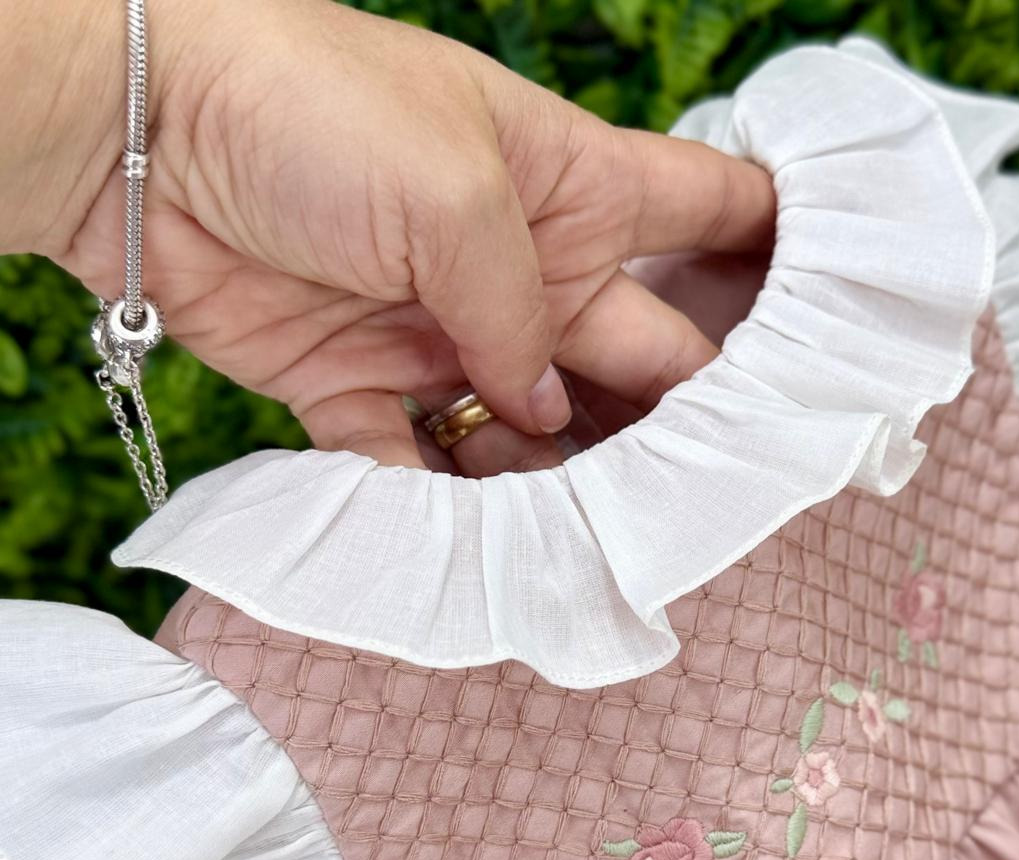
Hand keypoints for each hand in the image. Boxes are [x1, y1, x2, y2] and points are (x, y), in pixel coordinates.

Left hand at [19, 0, 773, 474]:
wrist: (145, 136)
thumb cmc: (320, 112)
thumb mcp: (458, 193)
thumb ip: (523, 315)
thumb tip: (546, 417)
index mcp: (575, 192)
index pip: (709, 214)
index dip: (779, 260)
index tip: (839, 333)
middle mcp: (528, 274)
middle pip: (640, 361)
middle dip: (682, 426)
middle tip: (725, 502)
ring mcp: (451, 338)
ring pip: (539, 436)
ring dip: (565, 489)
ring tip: (604, 549)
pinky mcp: (364, 393)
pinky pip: (422, 471)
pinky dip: (447, 512)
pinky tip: (485, 554)